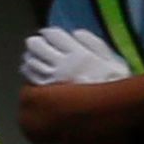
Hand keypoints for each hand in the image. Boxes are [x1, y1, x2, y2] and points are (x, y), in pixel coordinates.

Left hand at [22, 24, 137, 88]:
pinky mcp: (46, 93)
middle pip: (36, 45)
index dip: (49, 32)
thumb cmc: (114, 84)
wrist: (111, 111)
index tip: (48, 34)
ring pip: (30, 60)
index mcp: (79, 54)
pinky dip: (29, 70)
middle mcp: (63, 65)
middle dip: (36, 42)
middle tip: (38, 43)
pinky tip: (34, 70)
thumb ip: (94, 44)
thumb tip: (76, 33)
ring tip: (35, 57)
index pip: (53, 34)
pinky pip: (30, 76)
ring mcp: (52, 79)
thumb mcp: (113, 60)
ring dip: (31, 56)